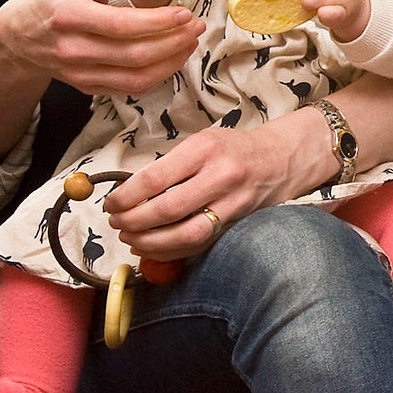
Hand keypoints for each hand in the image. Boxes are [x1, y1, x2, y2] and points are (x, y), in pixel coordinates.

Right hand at [0, 0, 205, 96]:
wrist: (17, 39)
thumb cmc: (47, 4)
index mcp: (68, 18)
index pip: (121, 26)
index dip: (157, 22)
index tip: (185, 13)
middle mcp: (73, 51)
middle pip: (133, 55)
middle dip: (173, 42)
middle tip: (197, 26)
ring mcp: (80, 74)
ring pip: (135, 78)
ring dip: (171, 62)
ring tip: (191, 42)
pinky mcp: (88, 87)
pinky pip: (129, 88)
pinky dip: (157, 76)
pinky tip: (174, 57)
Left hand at [102, 111, 338, 261]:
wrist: (282, 159)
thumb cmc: (234, 149)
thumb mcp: (202, 142)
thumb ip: (170, 165)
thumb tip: (130, 194)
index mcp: (205, 149)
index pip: (155, 179)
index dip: (126, 197)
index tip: (111, 204)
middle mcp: (222, 176)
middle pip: (167, 210)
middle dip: (133, 222)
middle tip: (117, 223)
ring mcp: (233, 203)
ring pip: (186, 234)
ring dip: (150, 242)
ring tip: (131, 238)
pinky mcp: (239, 223)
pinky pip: (200, 244)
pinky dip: (171, 251)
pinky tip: (153, 248)